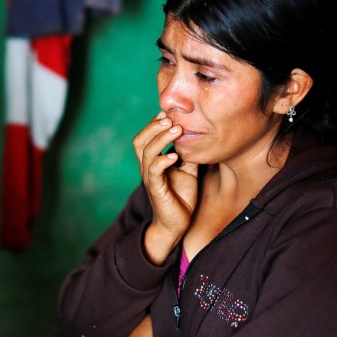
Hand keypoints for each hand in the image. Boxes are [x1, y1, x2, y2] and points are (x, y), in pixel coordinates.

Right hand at [133, 112, 197, 264]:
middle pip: (139, 140)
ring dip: (161, 138)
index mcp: (152, 161)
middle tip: (170, 117)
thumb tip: (197, 136)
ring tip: (176, 129)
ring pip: (146, 153)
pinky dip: (163, 161)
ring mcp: (150, 178)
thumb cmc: (181, 197)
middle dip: (153, 126)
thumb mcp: (187, 170)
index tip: (169, 112)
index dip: (154, 123)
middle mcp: (147, 168)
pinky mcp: (156, 190)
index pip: (146, 136)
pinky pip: (154, 172)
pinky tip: (175, 155)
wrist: (177, 224)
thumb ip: (188, 154)